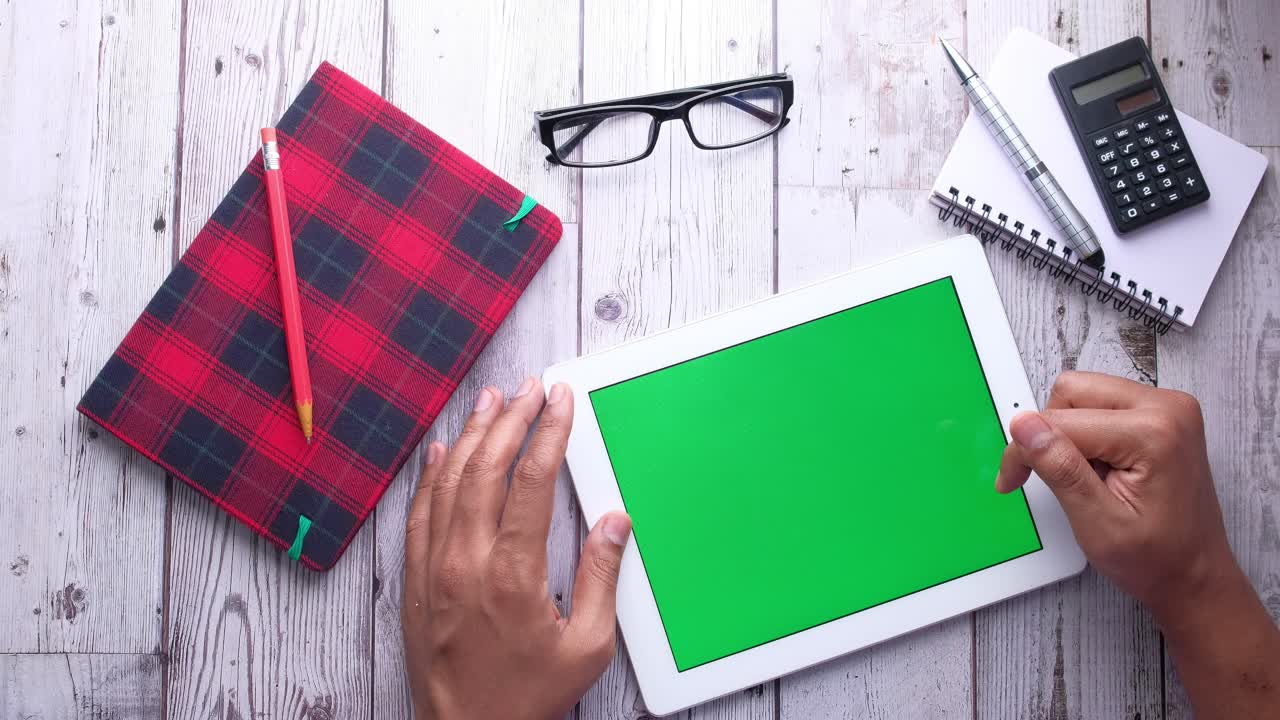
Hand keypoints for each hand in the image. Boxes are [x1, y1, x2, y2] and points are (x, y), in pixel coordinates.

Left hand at [401, 378, 632, 719]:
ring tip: (492, 400)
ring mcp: (434, 567)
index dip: (549, 432)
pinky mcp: (415, 580)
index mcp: (513, 573)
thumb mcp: (586, 647)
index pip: (533, 481)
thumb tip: (613, 523)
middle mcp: (467, 560)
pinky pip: (419, 512)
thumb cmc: (525, 697)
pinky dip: (431, 475)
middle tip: (531, 389)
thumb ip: (601, 580)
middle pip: (488, 468)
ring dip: (473, 434)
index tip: (561, 401)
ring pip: (450, 481)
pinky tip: (443, 451)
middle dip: (512, 419)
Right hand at [996, 371, 1279, 718]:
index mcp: (1154, 432)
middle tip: (1056, 479)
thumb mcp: (1096, 523)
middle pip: (1072, 392)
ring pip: (1083, 393)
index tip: (1012, 481)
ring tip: (1086, 476)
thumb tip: (1024, 424)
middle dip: (1050, 434)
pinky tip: (1100, 466)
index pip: (1060, 420)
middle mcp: (1167, 407)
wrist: (1195, 575)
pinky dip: (1087, 432)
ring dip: (1069, 433)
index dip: (1025, 452)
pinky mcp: (1162, 413)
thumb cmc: (1156, 559)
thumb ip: (1060, 468)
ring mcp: (1168, 407)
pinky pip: (1102, 403)